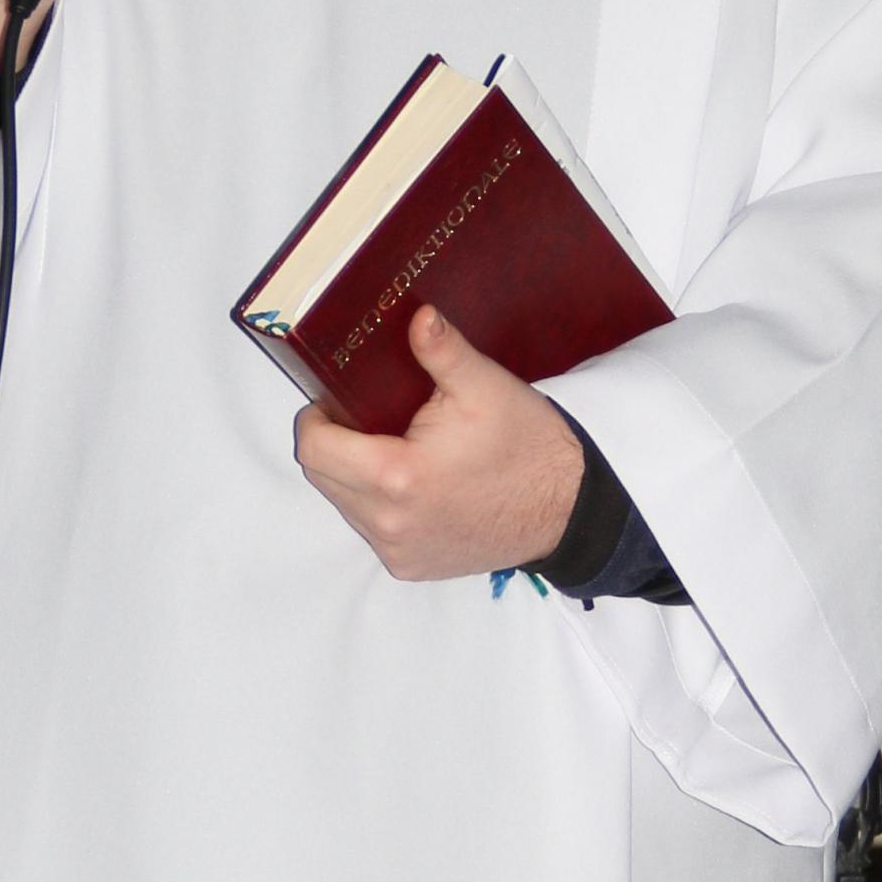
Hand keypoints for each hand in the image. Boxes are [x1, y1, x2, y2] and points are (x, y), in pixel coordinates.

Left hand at [294, 305, 584, 583]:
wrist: (568, 509)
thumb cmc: (527, 446)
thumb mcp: (484, 387)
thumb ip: (441, 349)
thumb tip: (417, 314)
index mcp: (396, 477)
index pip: (314, 449)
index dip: (317, 419)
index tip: (336, 401)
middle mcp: (388, 523)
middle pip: (322, 477)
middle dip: (332, 444)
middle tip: (366, 418)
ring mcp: (398, 551)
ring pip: (344, 505)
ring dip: (353, 476)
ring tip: (394, 449)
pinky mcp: (410, 566)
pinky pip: (371, 530)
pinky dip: (378, 505)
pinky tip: (413, 482)